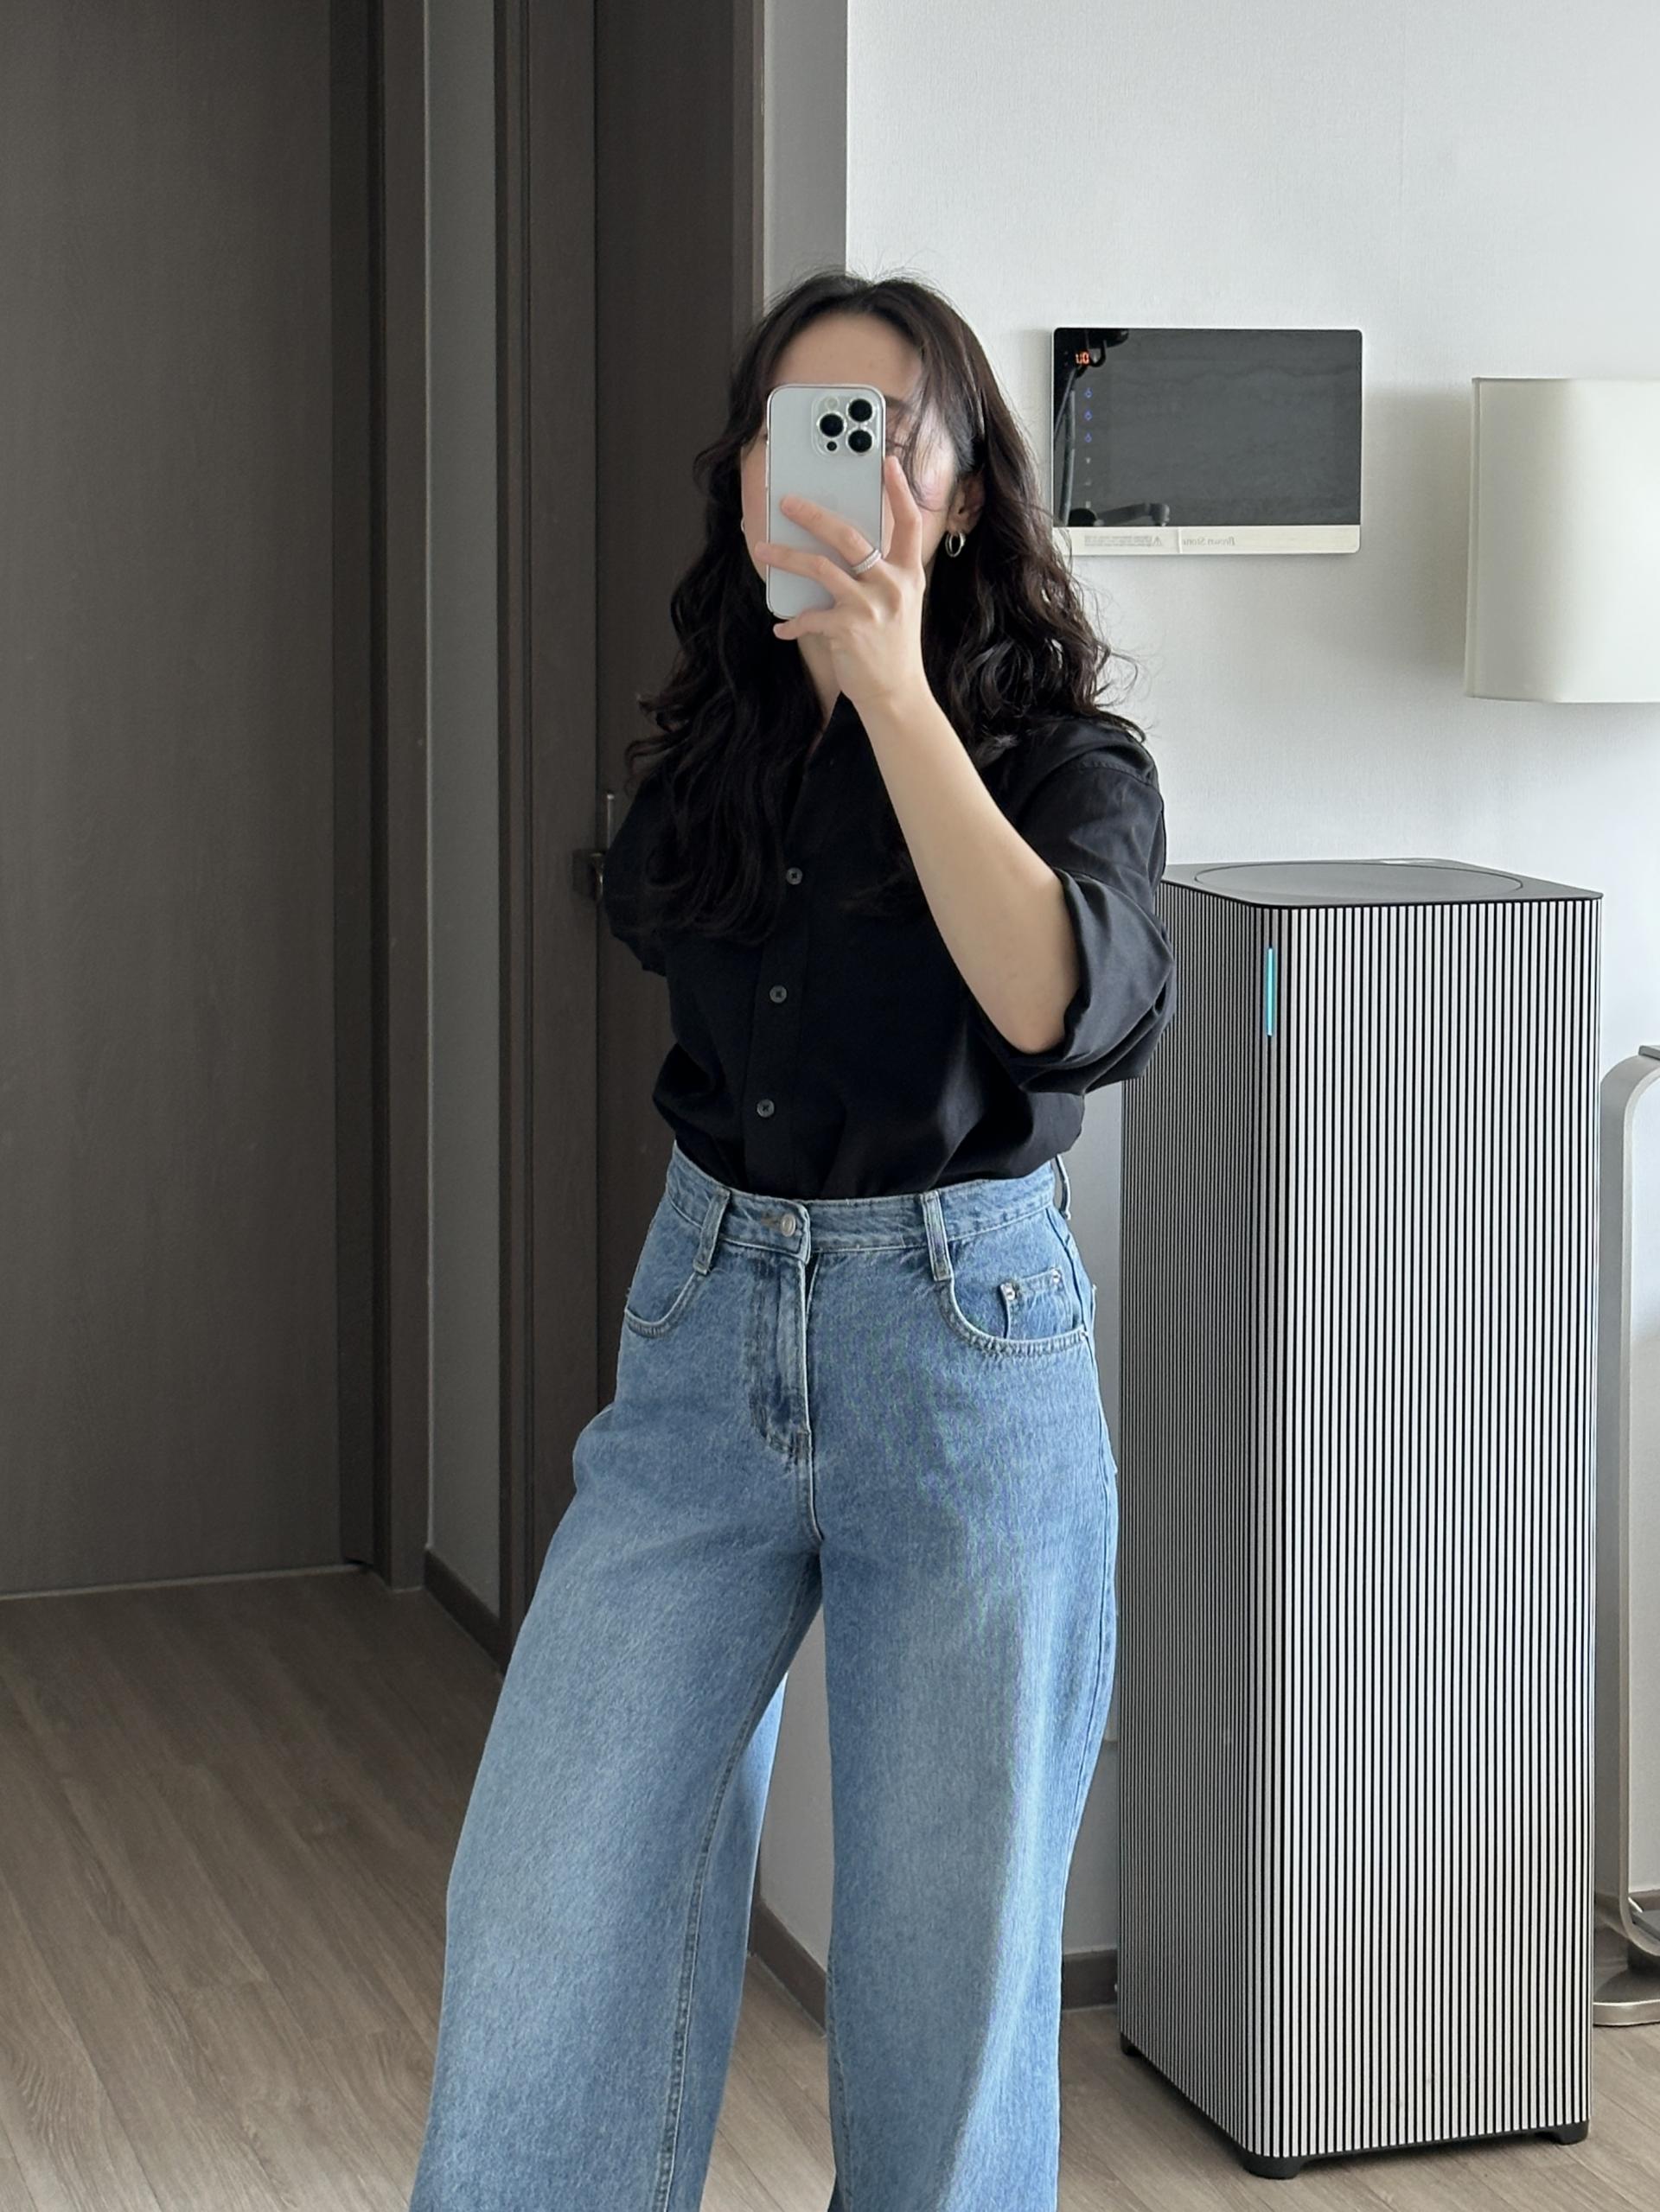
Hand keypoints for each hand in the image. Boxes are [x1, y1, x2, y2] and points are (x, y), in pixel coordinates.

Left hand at [755, 454, 929, 719]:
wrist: (896, 693)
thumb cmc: (891, 646)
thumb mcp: (897, 604)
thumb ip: (877, 574)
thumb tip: (833, 545)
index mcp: (909, 574)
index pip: (908, 524)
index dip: (899, 491)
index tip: (886, 462)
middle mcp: (892, 585)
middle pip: (849, 536)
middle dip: (814, 514)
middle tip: (788, 501)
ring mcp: (871, 607)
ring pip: (820, 567)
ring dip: (785, 556)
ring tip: (763, 548)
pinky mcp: (848, 630)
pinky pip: (809, 616)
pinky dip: (792, 621)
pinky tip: (782, 627)